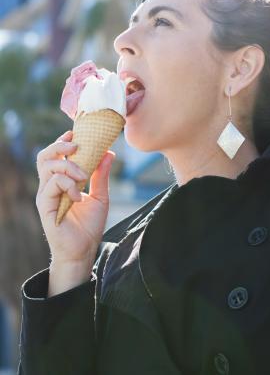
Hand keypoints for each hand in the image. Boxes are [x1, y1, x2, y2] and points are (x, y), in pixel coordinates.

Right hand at [36, 130, 115, 266]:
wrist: (83, 250)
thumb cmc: (89, 225)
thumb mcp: (100, 195)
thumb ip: (101, 175)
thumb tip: (109, 152)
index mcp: (61, 181)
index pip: (55, 154)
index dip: (62, 141)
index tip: (75, 134)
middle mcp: (50, 186)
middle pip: (44, 156)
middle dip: (60, 146)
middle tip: (77, 147)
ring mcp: (46, 195)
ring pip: (47, 166)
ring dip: (68, 166)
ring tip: (83, 176)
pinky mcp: (45, 206)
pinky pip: (52, 185)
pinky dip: (68, 185)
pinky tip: (79, 195)